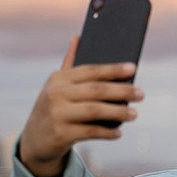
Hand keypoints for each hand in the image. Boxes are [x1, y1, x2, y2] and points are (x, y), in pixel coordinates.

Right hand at [18, 36, 143, 176]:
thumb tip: (78, 37)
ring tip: (134, 114)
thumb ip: (70, 63)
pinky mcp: (60, 134)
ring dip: (118, 112)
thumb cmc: (54, 107)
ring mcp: (57, 114)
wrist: (35, 140)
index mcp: (59, 78)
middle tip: (141, 94)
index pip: (90, 70)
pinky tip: (119, 133)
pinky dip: (107, 132)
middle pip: (96, 90)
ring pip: (95, 110)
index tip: (133, 68)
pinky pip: (90, 132)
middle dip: (122, 91)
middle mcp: (56, 94)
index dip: (113, 69)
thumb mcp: (58, 86)